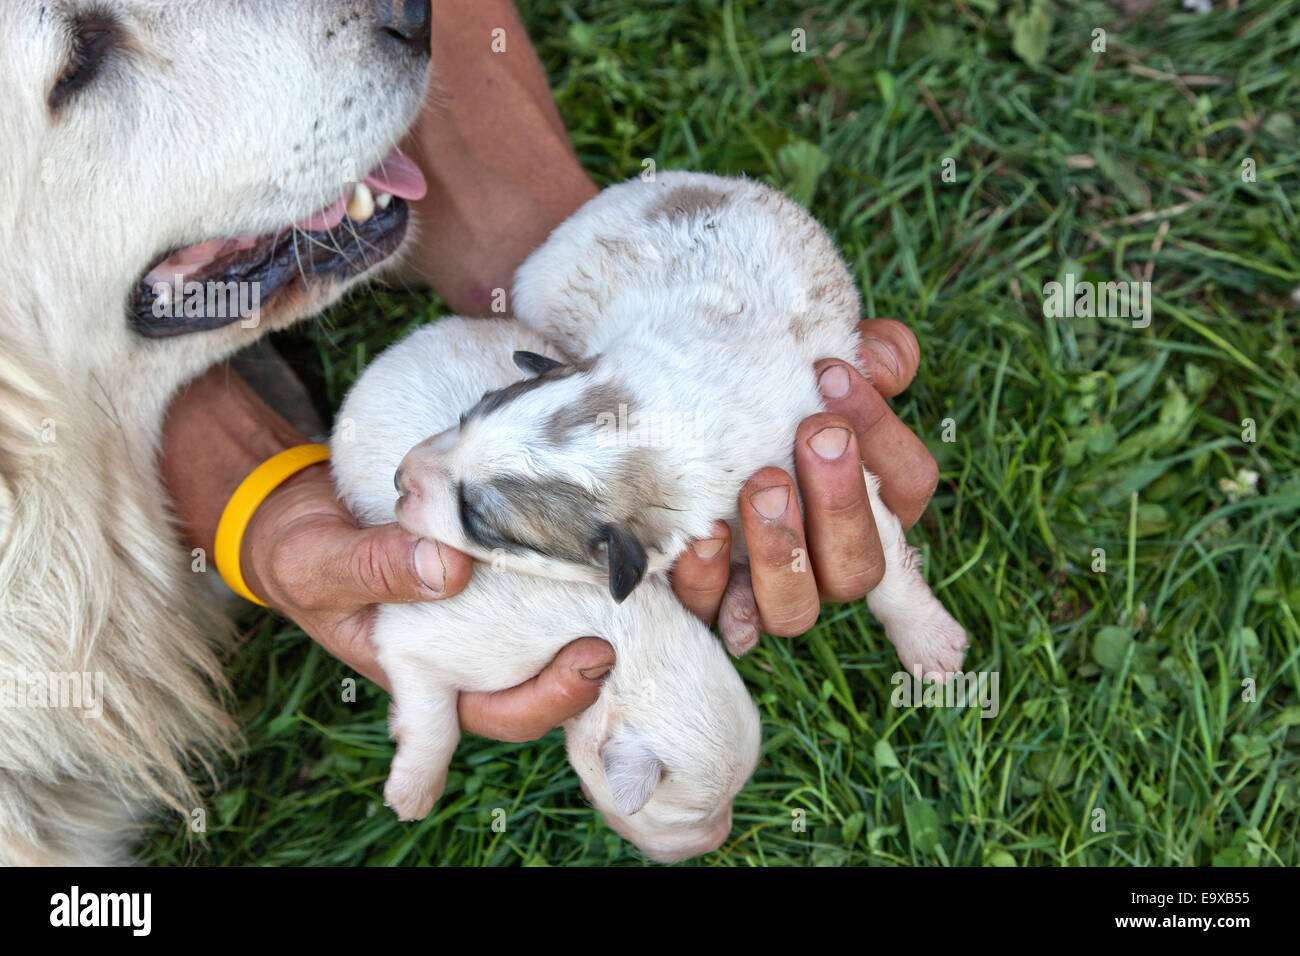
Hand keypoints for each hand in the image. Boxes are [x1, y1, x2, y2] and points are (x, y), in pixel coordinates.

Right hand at [161, 365, 613, 741]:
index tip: (581, 673)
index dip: (540, 704)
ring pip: (551, 627)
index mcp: (421, 669)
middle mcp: (466, 643)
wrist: (298, 507)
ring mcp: (484, 600)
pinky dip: (569, 554)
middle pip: (538, 679)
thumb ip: (371, 567)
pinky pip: (540, 567)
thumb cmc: (298, 552)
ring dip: (591, 613)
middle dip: (580, 672)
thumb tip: (450, 569)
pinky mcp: (493, 553)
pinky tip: (602, 528)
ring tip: (621, 589)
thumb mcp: (318, 562)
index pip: (488, 710)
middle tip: (607, 641)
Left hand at [670, 319, 938, 652]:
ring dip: (784, 551)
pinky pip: (715, 614)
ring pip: (795, 610)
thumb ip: (855, 348)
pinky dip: (709, 578)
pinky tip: (702, 532)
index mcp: (869, 503)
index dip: (881, 432)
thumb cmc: (745, 386)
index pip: (908, 484)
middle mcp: (827, 560)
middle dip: (843, 500)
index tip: (831, 374)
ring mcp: (769, 590)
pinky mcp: (707, 603)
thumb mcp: (797, 354)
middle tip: (814, 434)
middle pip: (864, 564)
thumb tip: (883, 363)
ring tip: (761, 487)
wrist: (654, 412)